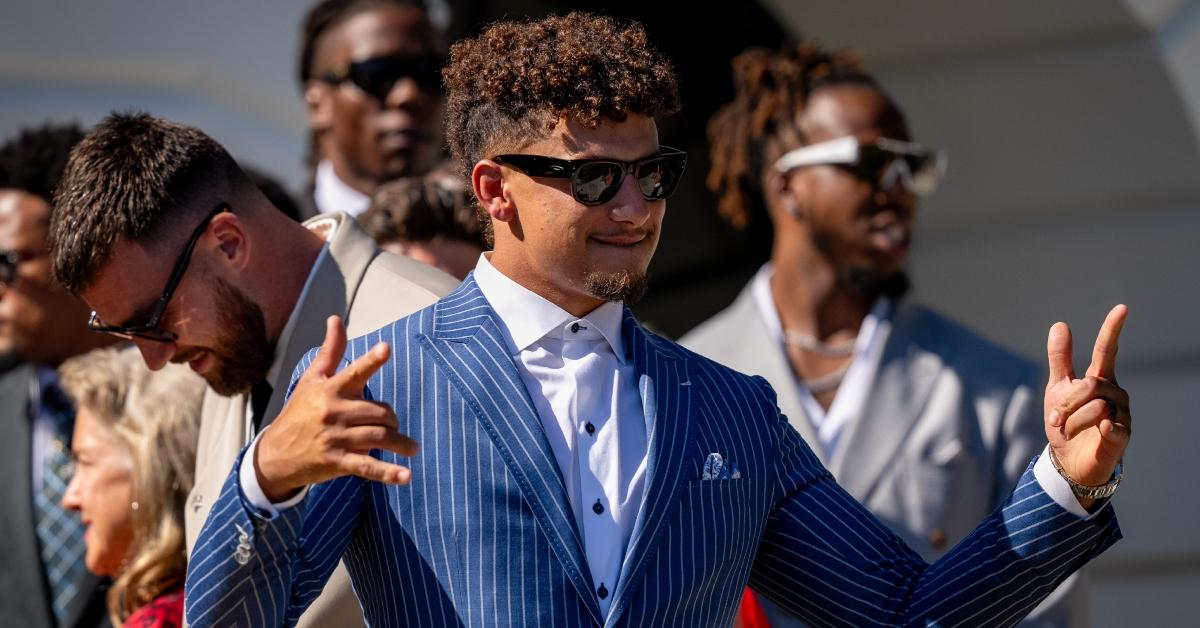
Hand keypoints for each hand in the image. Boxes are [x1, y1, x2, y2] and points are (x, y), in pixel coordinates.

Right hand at [254, 315, 418, 501]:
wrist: (275, 455)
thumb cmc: (299, 412)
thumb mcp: (311, 380)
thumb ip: (330, 351)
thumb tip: (336, 319)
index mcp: (330, 390)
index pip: (354, 372)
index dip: (371, 360)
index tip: (386, 348)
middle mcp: (333, 412)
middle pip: (379, 412)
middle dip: (391, 419)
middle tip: (391, 424)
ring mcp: (335, 438)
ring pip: (379, 437)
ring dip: (400, 443)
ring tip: (411, 447)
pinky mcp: (336, 462)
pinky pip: (368, 467)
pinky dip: (389, 473)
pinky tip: (407, 476)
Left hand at [1044, 305, 1130, 507]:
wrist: (1068, 461)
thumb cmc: (1066, 423)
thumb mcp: (1058, 389)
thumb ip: (1060, 359)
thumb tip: (1060, 324)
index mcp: (1100, 379)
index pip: (1107, 350)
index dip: (1112, 329)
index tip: (1122, 308)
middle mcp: (1116, 393)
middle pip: (1090, 385)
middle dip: (1066, 403)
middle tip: (1056, 419)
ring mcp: (1122, 413)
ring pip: (1094, 406)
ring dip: (1072, 421)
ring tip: (1068, 431)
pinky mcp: (1122, 435)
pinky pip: (1110, 424)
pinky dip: (1097, 427)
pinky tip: (1098, 430)